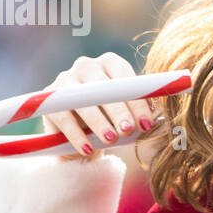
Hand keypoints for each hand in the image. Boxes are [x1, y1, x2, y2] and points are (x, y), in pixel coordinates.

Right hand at [43, 53, 158, 160]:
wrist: (81, 133)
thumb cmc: (113, 119)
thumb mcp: (130, 113)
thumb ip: (144, 111)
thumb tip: (163, 119)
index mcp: (111, 63)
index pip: (126, 78)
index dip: (137, 102)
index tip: (146, 124)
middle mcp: (86, 65)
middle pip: (104, 87)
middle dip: (119, 111)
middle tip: (128, 130)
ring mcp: (65, 80)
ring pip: (83, 101)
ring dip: (99, 122)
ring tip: (111, 140)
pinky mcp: (48, 99)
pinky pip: (64, 117)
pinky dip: (77, 135)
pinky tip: (88, 149)